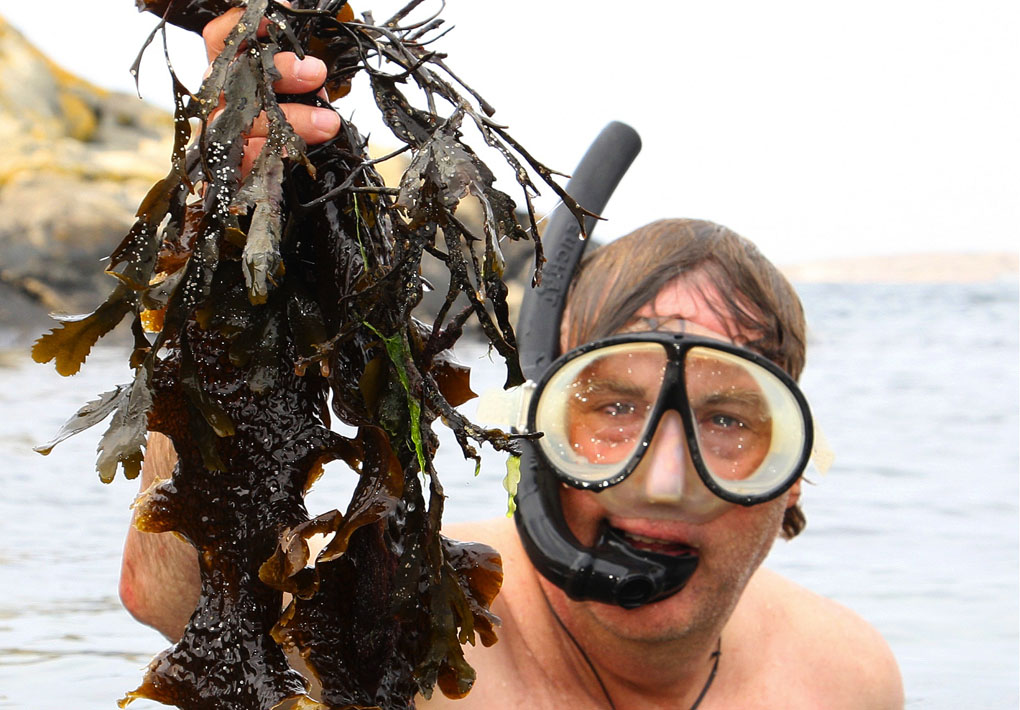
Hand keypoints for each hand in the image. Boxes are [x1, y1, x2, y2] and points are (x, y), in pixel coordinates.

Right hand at [202, 5, 341, 175]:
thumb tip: (317, 65)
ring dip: (289, 120)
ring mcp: (220, 138)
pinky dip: (272, 160)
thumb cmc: (285, 126)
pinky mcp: (228, 175)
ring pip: (243, 123)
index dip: (246, 23)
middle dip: (278, 70)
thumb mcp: (295, 93)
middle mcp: (219, 102)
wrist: (267, 189)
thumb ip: (301, 77)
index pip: (223, 39)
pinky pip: (244, 166)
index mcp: (229, 75)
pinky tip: (296, 157)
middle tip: (316, 72)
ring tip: (328, 123)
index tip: (285, 12)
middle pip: (236, 78)